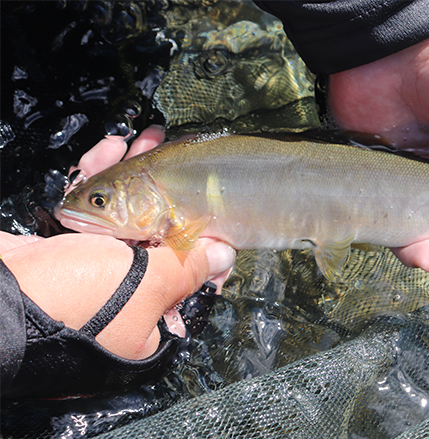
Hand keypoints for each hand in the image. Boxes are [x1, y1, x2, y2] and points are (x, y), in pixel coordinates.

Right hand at [1, 127, 235, 359]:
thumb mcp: (147, 283)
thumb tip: (225, 257)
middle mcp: (125, 297)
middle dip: (172, 194)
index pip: (192, 281)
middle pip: (159, 239)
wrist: (0, 292)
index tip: (218, 213)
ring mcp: (93, 270)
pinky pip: (89, 207)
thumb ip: (190, 267)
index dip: (206, 244)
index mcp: (150, 320)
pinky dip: (98, 176)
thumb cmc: (78, 297)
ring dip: (135, 173)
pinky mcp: (65, 247)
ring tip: (150, 138)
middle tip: (182, 157)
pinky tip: (111, 147)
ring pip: (124, 215)